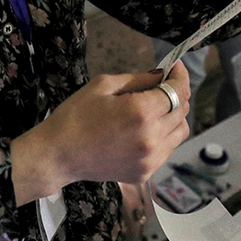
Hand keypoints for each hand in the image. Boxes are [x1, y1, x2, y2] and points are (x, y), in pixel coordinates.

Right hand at [11, 62, 189, 203]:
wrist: (58, 155)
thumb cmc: (75, 115)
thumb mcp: (103, 85)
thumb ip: (138, 79)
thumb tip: (162, 75)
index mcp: (141, 112)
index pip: (177, 91)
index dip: (180, 76)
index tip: (176, 67)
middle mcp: (152, 138)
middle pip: (182, 111)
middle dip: (178, 94)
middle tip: (165, 84)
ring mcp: (150, 160)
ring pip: (180, 133)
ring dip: (174, 116)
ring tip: (156, 108)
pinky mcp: (145, 173)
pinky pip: (167, 150)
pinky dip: (165, 136)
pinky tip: (146, 129)